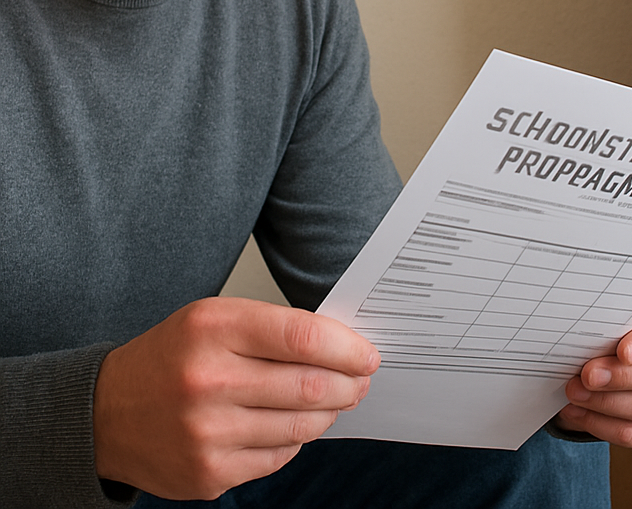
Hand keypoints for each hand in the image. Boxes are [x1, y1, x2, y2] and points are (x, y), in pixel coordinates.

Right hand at [92, 297, 378, 499]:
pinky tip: (295, 425)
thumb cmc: (173, 356)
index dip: (346, 348)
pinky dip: (296, 440)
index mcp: (213, 329)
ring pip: (300, 427)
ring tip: (336, 400)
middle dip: (348, 384)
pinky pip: (277, 457)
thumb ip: (274, 327)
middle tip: (361, 379)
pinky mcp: (208, 474)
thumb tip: (340, 346)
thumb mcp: (214, 318)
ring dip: (329, 413)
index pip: (301, 337)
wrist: (105, 413)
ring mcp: (206, 433)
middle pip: (308, 386)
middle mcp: (208, 381)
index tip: (367, 354)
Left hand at [554, 297, 631, 446]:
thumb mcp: (617, 314)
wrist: (612, 354)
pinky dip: (603, 424)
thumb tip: (588, 334)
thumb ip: (613, 320)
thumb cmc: (618, 327)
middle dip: (623, 376)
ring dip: (607, 402)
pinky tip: (581, 411)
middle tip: (589, 375)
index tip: (623, 351)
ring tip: (576, 392)